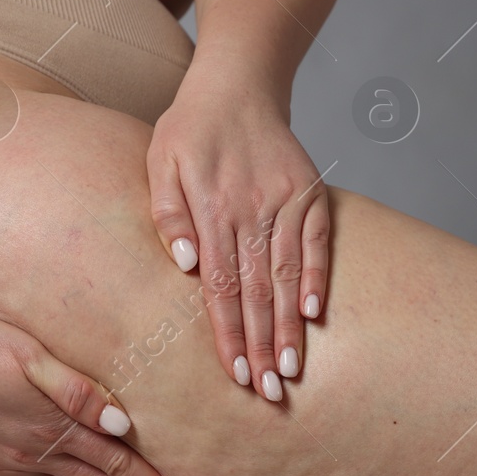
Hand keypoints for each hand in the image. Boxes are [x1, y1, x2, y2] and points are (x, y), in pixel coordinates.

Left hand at [147, 76, 328, 402]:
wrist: (237, 84)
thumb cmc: (189, 130)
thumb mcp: (158, 163)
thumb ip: (167, 214)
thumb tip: (183, 264)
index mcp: (210, 207)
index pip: (220, 286)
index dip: (228, 333)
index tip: (234, 374)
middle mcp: (251, 208)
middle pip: (256, 289)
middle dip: (261, 344)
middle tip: (268, 391)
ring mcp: (285, 200)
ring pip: (286, 273)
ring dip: (289, 324)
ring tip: (291, 368)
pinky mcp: (310, 192)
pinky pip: (317, 242)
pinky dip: (317, 277)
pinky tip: (316, 315)